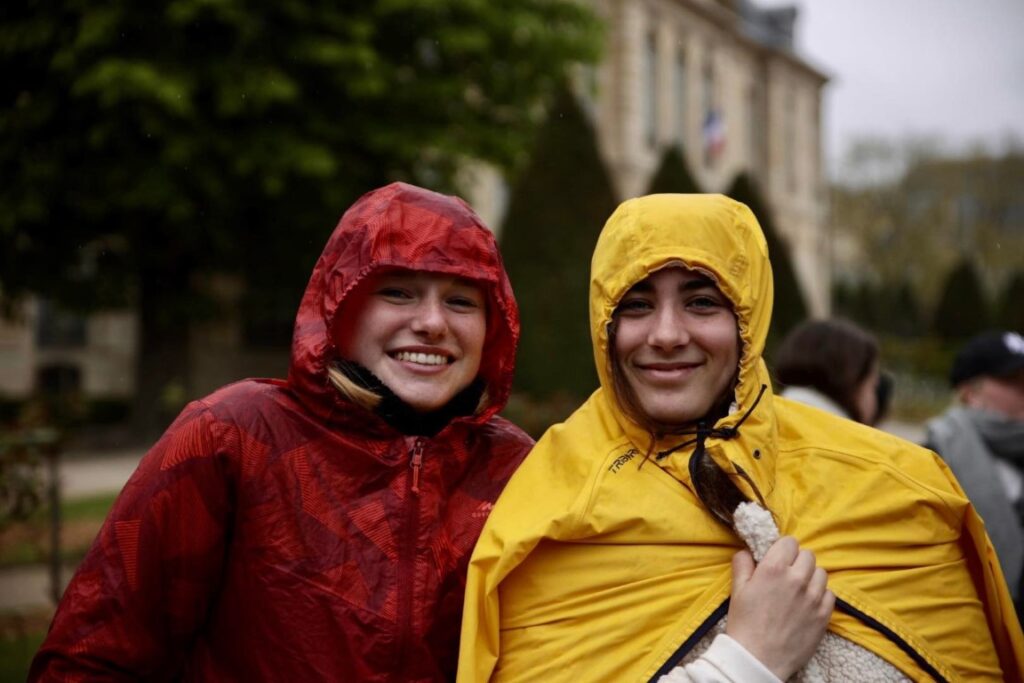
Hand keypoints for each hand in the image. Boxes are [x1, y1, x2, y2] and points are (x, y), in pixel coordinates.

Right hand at [725, 536, 833, 680]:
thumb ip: (742, 564)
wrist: (758, 658)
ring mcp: (814, 597)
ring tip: (799, 589)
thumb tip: (747, 552)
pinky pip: (830, 594)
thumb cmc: (744, 624)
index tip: (778, 559)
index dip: (783, 549)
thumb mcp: (737, 590)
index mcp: (774, 568)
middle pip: (808, 555)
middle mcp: (797, 578)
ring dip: (811, 577)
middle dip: (797, 561)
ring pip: (821, 572)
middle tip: (787, 575)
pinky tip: (808, 603)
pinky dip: (821, 595)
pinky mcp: (824, 615)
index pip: (790, 542)